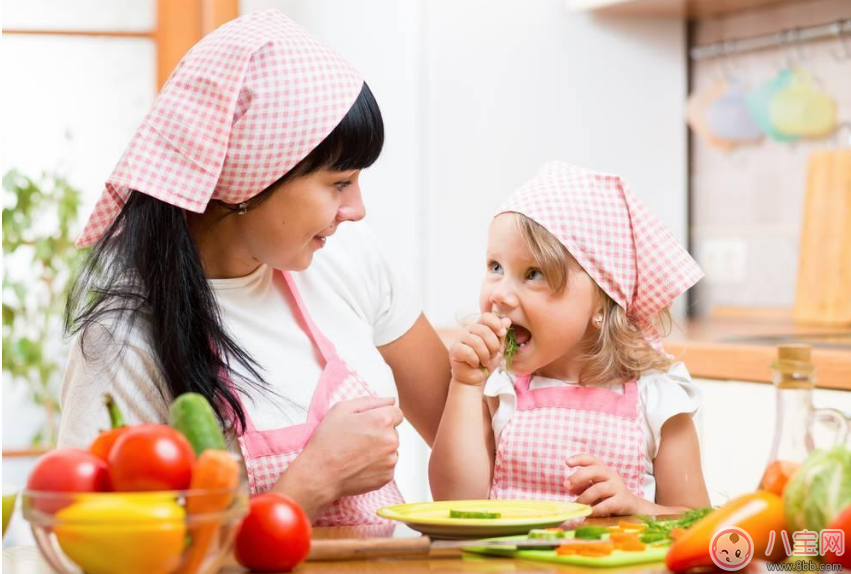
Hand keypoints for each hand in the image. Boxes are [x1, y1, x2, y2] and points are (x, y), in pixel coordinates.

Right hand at [278, 396, 402, 508]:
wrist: (319, 474)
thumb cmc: (328, 441)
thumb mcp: (342, 409)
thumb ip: (370, 401)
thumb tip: (390, 401)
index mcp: (382, 420)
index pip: (397, 413)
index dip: (381, 416)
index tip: (368, 424)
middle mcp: (391, 440)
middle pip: (394, 432)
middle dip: (380, 433)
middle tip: (358, 439)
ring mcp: (390, 460)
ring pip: (391, 449)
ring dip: (380, 449)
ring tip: (358, 453)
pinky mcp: (387, 476)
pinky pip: (387, 465)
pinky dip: (377, 465)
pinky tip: (360, 464)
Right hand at [449, 312, 510, 384]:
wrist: (475, 378)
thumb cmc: (486, 362)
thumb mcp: (498, 349)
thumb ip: (502, 335)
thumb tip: (507, 320)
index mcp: (480, 327)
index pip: (486, 317)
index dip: (496, 323)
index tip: (502, 333)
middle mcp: (468, 330)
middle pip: (484, 330)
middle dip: (493, 346)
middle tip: (492, 356)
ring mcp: (460, 338)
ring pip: (476, 342)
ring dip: (485, 355)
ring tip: (485, 362)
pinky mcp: (454, 349)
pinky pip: (468, 352)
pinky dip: (475, 360)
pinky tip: (475, 364)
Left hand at [564, 454, 639, 516]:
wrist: (630, 506)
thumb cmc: (607, 495)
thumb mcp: (593, 488)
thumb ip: (581, 486)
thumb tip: (568, 486)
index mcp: (603, 469)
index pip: (591, 459)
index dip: (579, 459)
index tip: (567, 462)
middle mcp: (611, 475)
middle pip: (595, 470)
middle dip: (578, 477)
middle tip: (566, 485)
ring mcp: (617, 487)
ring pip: (599, 489)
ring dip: (584, 497)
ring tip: (577, 505)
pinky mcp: (621, 501)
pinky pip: (607, 505)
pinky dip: (595, 509)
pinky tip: (588, 513)